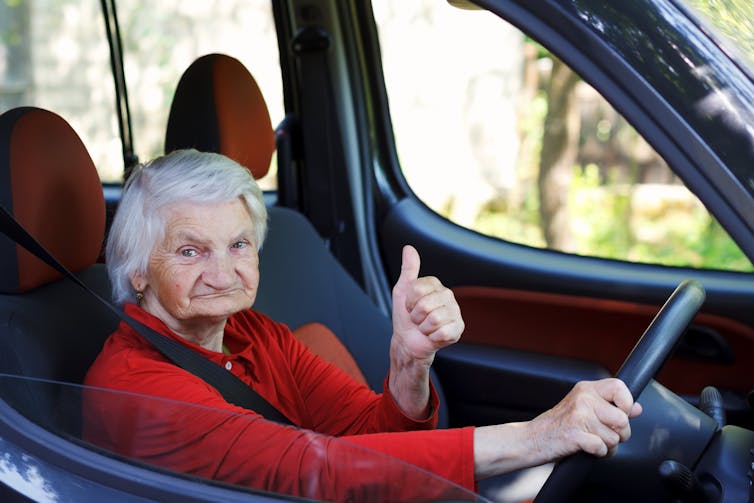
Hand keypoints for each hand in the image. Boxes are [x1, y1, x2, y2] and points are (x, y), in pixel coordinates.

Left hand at [388, 245, 463, 417]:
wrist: (408, 341)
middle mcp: (448, 295)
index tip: (409, 306)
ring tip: (424, 327)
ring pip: (434, 319)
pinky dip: (432, 337)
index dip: (409, 301)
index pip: (418, 289)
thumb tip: (409, 248)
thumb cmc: (405, 316)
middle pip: (426, 305)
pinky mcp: (458, 329)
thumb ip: (408, 269)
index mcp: (435, 285)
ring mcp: (455, 312)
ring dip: (423, 327)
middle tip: (417, 318)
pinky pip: (442, 332)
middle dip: (416, 316)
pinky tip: (433, 335)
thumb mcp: (402, 291)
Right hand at [527, 378, 642, 459]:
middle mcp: (583, 399)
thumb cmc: (557, 424)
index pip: (619, 387)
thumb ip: (610, 406)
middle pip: (622, 419)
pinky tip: (587, 448)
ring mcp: (578, 416)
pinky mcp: (574, 434)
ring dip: (608, 447)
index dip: (627, 404)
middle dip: (620, 434)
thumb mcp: (584, 408)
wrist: (532, 438)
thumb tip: (636, 408)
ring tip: (594, 442)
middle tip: (606, 435)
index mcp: (586, 389)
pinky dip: (598, 453)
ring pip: (614, 437)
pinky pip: (602, 448)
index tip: (622, 414)